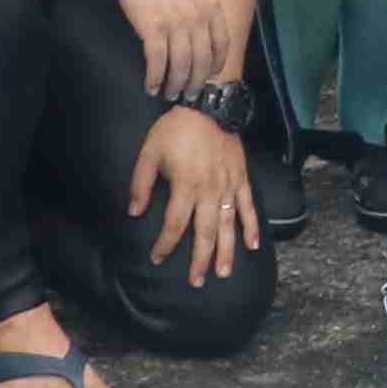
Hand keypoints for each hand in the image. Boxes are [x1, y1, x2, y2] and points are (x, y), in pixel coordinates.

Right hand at [106, 0, 245, 102]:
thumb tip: (205, 18)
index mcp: (211, 4)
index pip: (221, 43)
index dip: (217, 63)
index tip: (211, 75)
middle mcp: (198, 17)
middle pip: (203, 60)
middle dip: (197, 81)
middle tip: (190, 94)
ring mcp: (176, 24)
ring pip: (181, 65)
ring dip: (176, 84)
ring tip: (170, 94)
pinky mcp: (153, 28)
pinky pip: (157, 61)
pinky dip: (155, 78)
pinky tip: (151, 86)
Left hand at [127, 107, 260, 284]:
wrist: (209, 105)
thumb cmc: (175, 129)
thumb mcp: (149, 152)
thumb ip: (141, 184)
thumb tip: (134, 213)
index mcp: (185, 186)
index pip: (174, 225)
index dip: (165, 244)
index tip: (157, 258)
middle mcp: (209, 191)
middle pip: (204, 233)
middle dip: (199, 260)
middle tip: (196, 282)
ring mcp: (229, 186)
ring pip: (228, 225)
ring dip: (225, 251)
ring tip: (222, 273)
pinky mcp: (241, 178)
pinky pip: (249, 206)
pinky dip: (251, 226)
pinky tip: (252, 245)